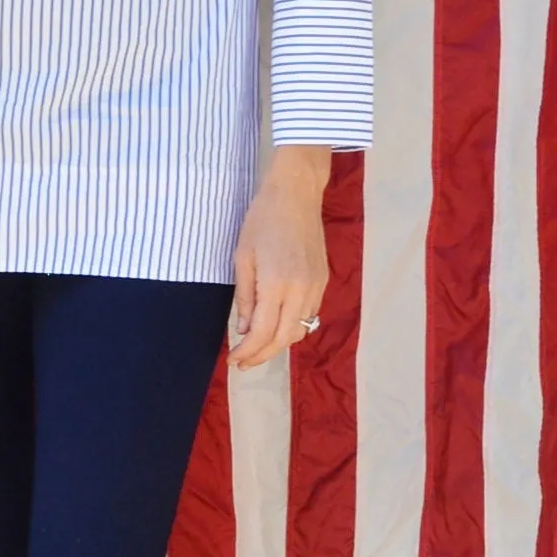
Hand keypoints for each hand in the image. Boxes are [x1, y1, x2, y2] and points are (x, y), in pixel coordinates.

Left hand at [230, 148, 330, 370]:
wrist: (296, 193)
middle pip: (284, 338)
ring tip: (257, 349)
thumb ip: (246, 297)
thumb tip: (245, 330)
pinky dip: (292, 328)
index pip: (263, 332)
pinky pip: (309, 315)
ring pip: (300, 330)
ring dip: (278, 345)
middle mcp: (301, 290)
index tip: (233, 360)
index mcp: (277, 283)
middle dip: (262, 355)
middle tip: (243, 362)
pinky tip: (277, 327)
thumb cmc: (262, 219)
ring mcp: (316, 286)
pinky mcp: (323, 281)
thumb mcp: (242, 257)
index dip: (248, 352)